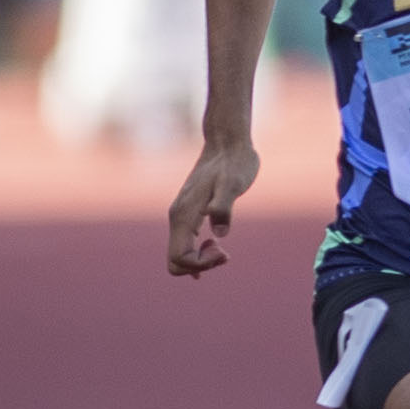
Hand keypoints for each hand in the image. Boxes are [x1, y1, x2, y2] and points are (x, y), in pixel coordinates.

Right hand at [166, 136, 257, 276]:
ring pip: (179, 255)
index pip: (179, 258)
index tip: (224, 250)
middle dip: (200, 266)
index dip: (201, 264)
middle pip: (175, 262)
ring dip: (200, 260)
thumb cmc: (234, 163)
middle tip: (225, 252)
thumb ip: (223, 207)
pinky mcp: (189, 213)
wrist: (227, 142)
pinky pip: (184, 244)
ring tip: (222, 247)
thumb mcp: (233, 184)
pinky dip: (197, 254)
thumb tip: (219, 233)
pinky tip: (214, 247)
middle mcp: (177, 218)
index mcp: (184, 215)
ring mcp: (181, 216)